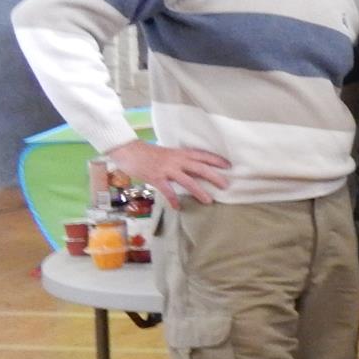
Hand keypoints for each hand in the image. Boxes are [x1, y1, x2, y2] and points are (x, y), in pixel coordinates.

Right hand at [106, 139, 230, 205]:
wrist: (128, 150)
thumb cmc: (148, 153)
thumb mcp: (169, 154)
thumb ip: (181, 161)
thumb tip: (194, 170)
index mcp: (181, 153)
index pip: (202, 155)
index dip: (216, 160)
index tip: (229, 165)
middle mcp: (177, 160)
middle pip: (200, 168)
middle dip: (214, 176)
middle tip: (226, 186)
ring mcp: (167, 169)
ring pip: (188, 181)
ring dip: (199, 191)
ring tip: (209, 201)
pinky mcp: (156, 177)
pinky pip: (167, 190)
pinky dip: (173, 199)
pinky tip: (178, 207)